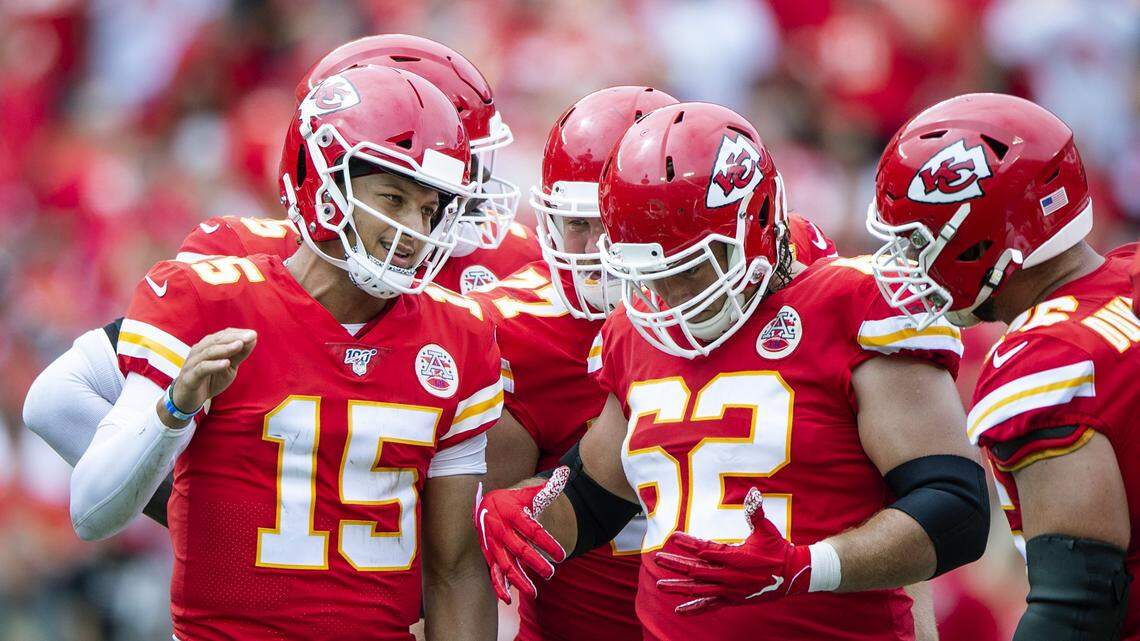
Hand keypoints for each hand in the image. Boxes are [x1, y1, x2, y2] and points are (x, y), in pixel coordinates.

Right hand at [169, 328, 256, 418]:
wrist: (188, 399)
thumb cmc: (210, 380)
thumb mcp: (228, 367)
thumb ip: (239, 354)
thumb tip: (253, 339)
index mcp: (207, 346)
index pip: (222, 335)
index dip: (237, 333)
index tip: (253, 334)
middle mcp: (199, 351)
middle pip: (216, 341)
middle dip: (234, 337)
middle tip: (251, 336)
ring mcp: (192, 364)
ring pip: (208, 352)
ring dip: (225, 348)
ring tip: (240, 345)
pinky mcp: (189, 377)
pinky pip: (201, 369)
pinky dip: (214, 365)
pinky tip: (226, 363)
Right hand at [473, 468, 569, 603]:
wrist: (485, 505)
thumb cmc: (513, 501)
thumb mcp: (528, 494)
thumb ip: (548, 487)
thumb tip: (566, 473)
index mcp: (511, 512)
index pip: (532, 530)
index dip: (547, 543)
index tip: (562, 555)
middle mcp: (499, 528)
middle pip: (518, 549)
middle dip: (535, 562)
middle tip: (551, 573)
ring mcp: (492, 544)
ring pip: (505, 564)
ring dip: (518, 579)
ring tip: (533, 592)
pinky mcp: (488, 555)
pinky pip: (492, 573)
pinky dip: (498, 587)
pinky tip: (509, 599)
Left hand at [654, 488, 811, 614]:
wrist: (793, 576)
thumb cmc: (778, 549)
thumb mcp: (767, 529)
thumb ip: (756, 512)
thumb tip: (753, 493)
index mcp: (736, 558)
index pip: (706, 550)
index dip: (689, 543)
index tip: (673, 536)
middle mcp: (730, 576)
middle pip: (696, 571)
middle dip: (676, 564)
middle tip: (658, 558)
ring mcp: (730, 590)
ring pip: (699, 590)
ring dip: (678, 587)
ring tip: (660, 584)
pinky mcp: (732, 600)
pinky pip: (710, 605)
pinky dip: (695, 609)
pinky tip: (680, 611)